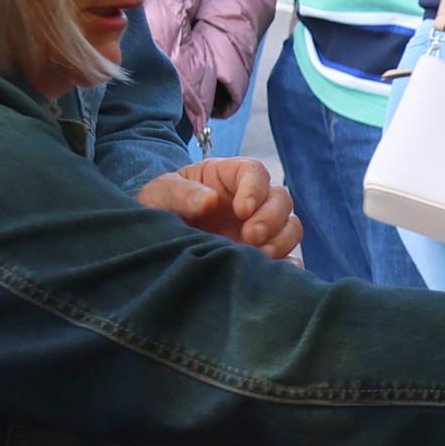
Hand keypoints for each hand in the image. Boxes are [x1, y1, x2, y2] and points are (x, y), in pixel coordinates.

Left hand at [136, 157, 302, 258]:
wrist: (153, 242)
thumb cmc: (157, 208)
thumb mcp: (160, 194)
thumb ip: (182, 193)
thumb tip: (211, 201)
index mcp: (228, 177)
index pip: (255, 172)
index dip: (255, 189)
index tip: (242, 210)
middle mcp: (251, 201)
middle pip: (281, 198)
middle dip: (271, 218)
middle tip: (250, 237)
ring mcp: (260, 228)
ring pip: (290, 226)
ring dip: (281, 240)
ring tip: (258, 255)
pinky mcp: (263, 255)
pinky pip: (290, 258)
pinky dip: (290, 266)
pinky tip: (272, 273)